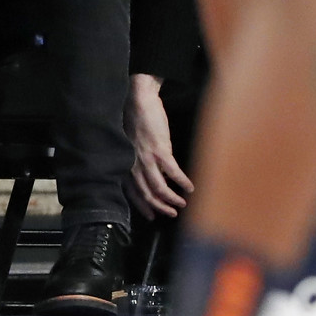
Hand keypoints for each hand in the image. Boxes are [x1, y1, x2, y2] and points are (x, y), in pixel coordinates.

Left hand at [124, 73, 193, 219]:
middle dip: (159, 207)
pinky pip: (173, 173)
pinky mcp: (160, 150)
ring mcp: (146, 158)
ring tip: (182, 204)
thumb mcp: (130, 143)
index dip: (142, 206)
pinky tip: (190, 187)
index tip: (151, 216)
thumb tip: (151, 173)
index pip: (131, 191)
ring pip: (159, 188)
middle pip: (146, 194)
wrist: (139, 100)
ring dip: (172, 199)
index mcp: (125, 162)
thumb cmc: (134, 118)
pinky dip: (182, 182)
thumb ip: (136, 160)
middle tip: (171, 214)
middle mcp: (133, 164)